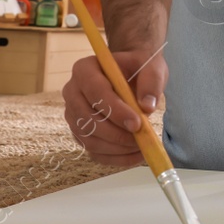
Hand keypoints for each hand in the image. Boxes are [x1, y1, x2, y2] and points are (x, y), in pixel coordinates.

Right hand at [61, 44, 167, 166]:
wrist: (130, 74)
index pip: (95, 91)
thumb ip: (152, 82)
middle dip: (116, 134)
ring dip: (117, 148)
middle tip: (142, 138)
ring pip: (89, 139)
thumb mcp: (151, 66)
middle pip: (87, 119)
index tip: (137, 123)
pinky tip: (136, 154)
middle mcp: (72, 92)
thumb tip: (147, 106)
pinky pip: (94, 151)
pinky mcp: (80, 133)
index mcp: (85, 69)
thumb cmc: (138, 67)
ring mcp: (73, 115)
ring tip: (143, 145)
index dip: (115, 110)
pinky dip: (115, 158)